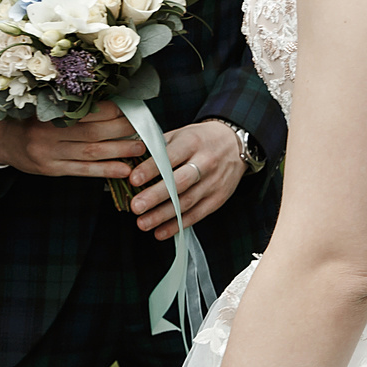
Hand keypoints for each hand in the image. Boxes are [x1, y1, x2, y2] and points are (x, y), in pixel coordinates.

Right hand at [0, 109, 144, 179]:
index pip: (87, 110)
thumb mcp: (42, 104)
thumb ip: (69, 103)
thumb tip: (110, 101)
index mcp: (48, 111)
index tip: (132, 109)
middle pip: (93, 131)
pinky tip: (124, 170)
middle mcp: (48, 133)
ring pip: (91, 152)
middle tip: (145, 128)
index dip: (113, 110)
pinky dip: (105, 171)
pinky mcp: (51, 170)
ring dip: (119, 151)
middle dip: (122, 130)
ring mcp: (49, 154)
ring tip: (141, 149)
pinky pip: (82, 171)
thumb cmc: (27, 118)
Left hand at [124, 121, 244, 241]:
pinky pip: (196, 215)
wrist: (235, 144)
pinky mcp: (217, 199)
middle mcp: (205, 163)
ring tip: (143, 223)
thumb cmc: (200, 139)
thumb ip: (158, 147)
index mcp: (192, 142)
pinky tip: (161, 231)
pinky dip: (177, 225)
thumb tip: (131, 162)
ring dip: (163, 215)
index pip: (169, 157)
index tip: (133, 179)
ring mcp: (213, 183)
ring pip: (187, 202)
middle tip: (135, 206)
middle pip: (179, 182)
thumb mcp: (181, 134)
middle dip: (156, 196)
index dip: (151, 169)